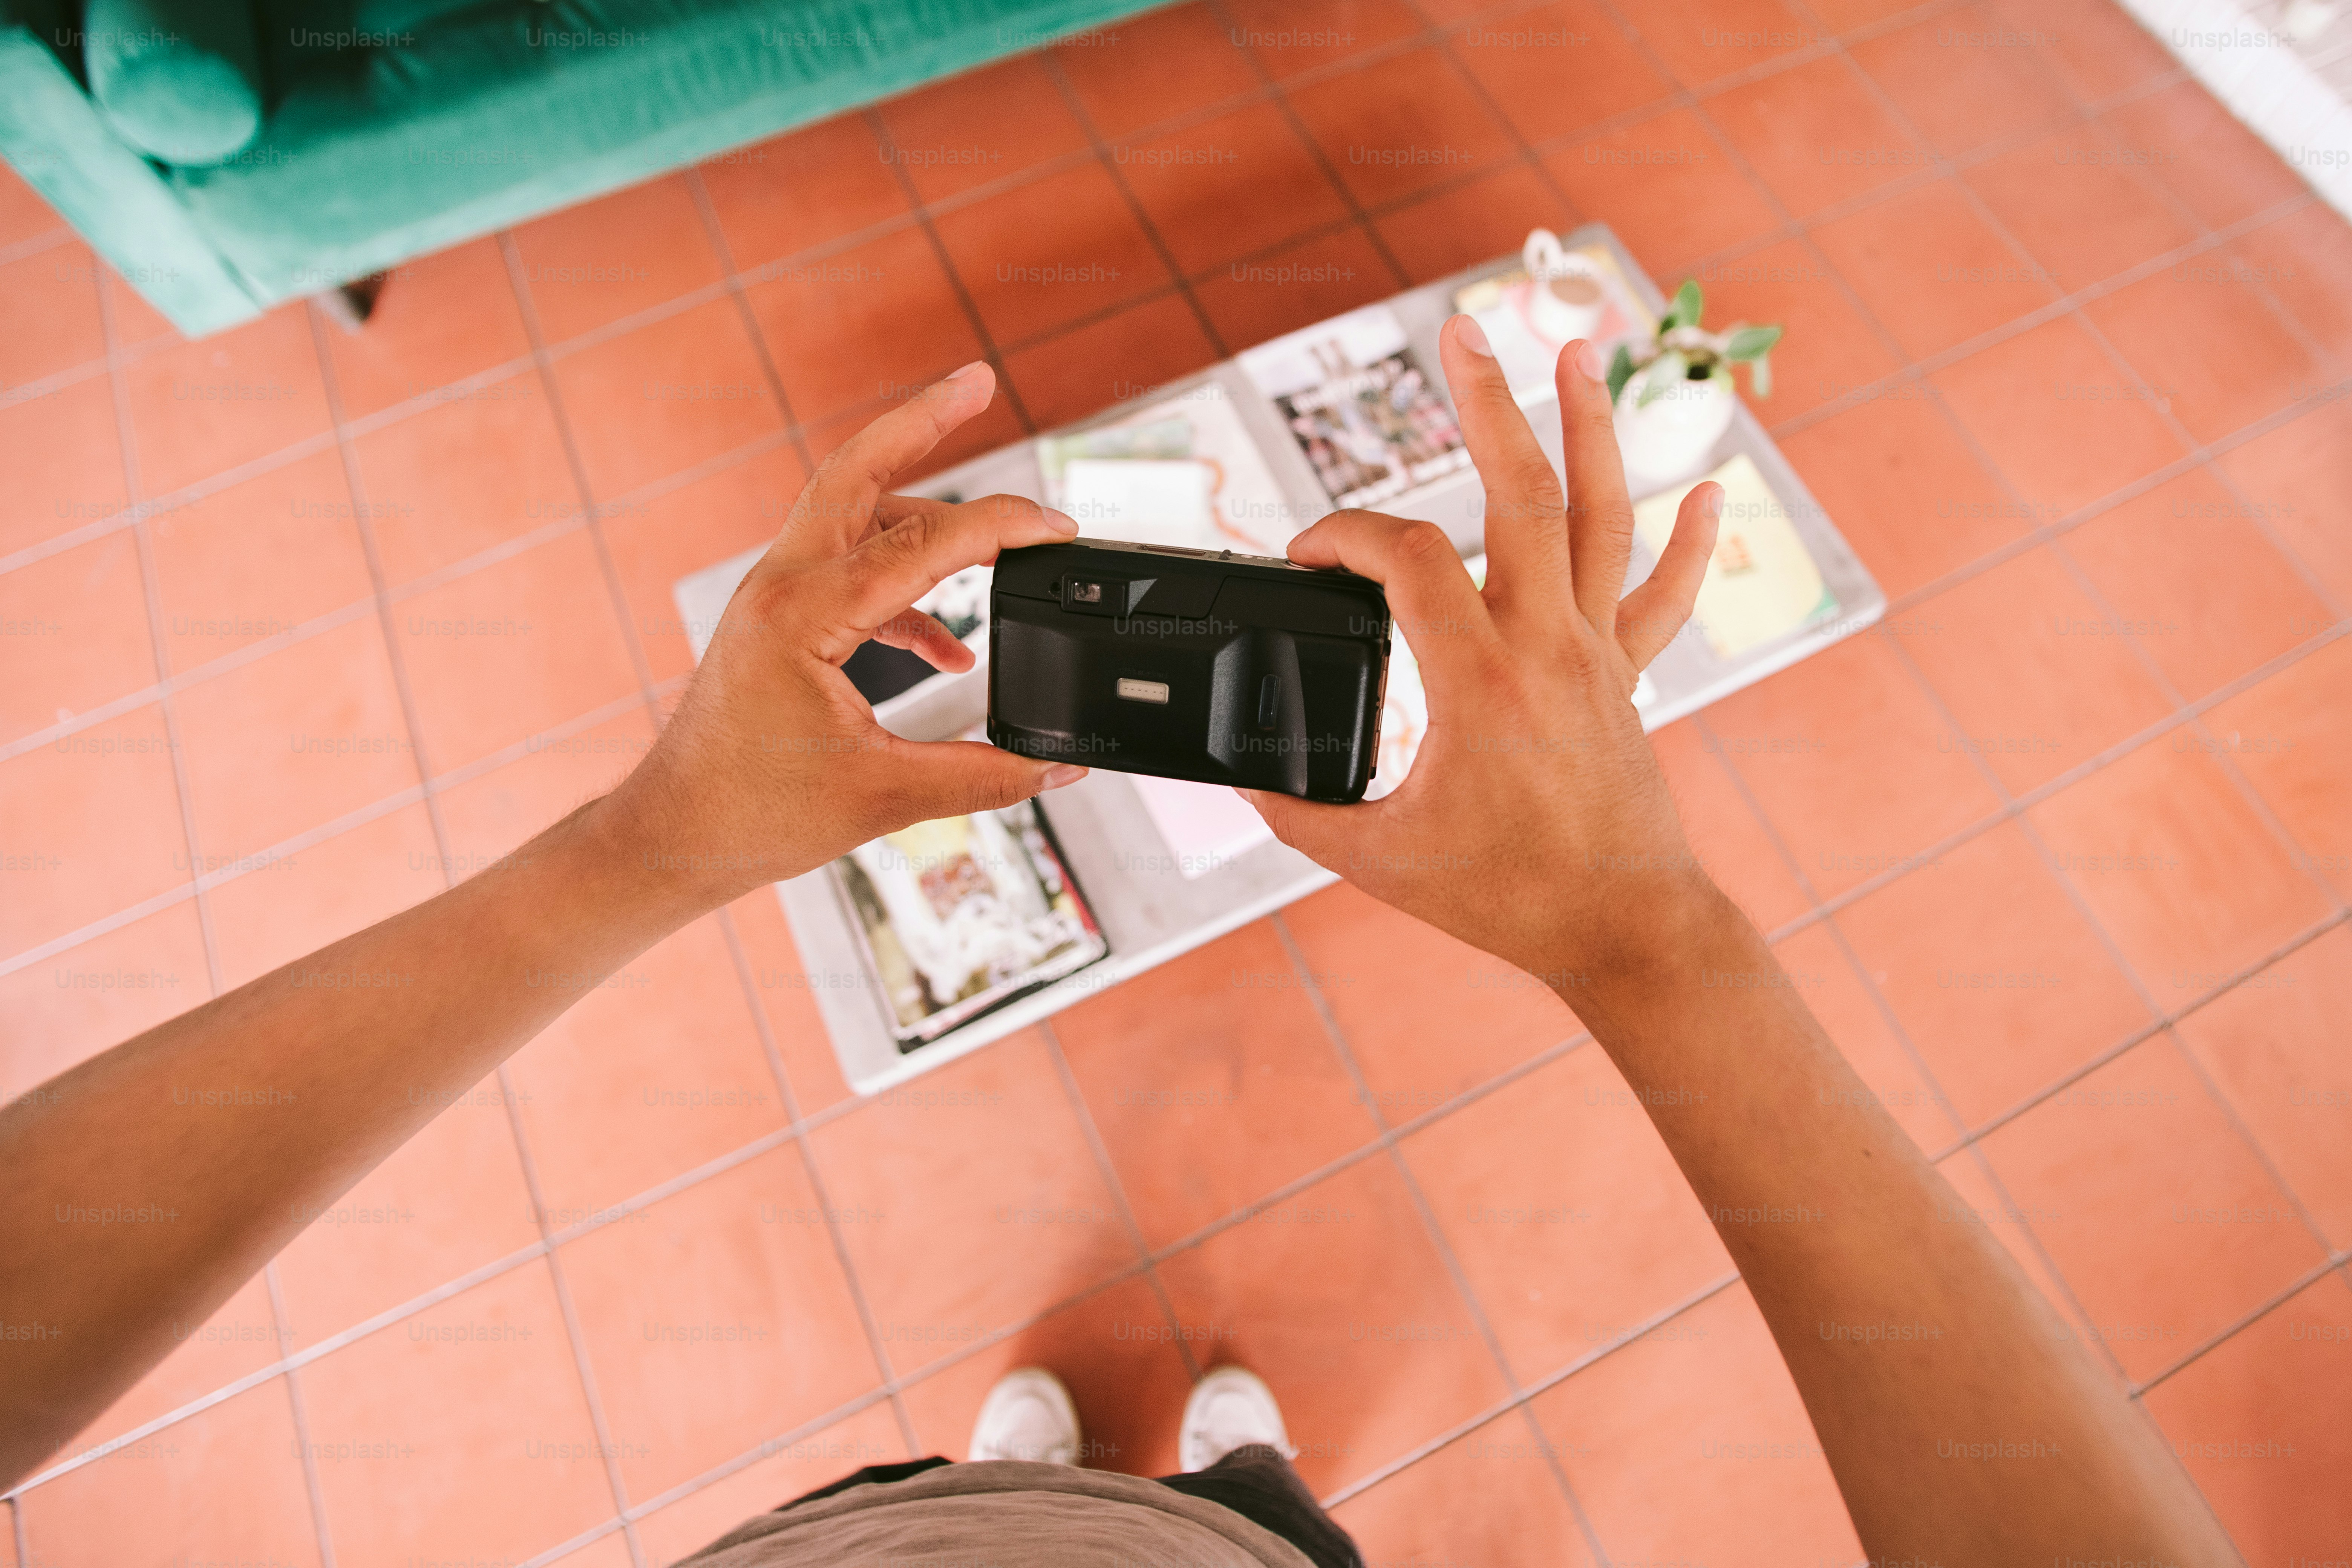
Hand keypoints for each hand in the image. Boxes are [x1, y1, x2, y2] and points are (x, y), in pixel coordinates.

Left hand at [593, 363, 1086, 906]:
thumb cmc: (754, 814)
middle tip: (977, 378)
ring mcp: (776, 598)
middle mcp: (782, 587)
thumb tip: (1063, 770)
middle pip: (859, 470)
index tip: (1059, 528)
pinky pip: (855, 576)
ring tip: (991, 515)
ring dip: (924, 502)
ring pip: (855, 514)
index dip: (1001, 527)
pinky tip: (953, 651)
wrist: (676, 834)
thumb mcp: (884, 800)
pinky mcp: (780, 622)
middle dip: (922, 421)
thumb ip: (983, 777)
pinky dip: (910, 593)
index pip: (922, 543)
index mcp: (802, 614)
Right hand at [1243, 320, 1727, 993]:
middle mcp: (1547, 647)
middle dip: (1488, 403)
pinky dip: (1691, 541)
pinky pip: (1665, 598)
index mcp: (1479, 682)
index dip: (1345, 539)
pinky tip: (1710, 485)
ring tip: (1574, 355)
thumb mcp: (1378, 860)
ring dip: (1589, 428)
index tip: (1307, 556)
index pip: (1407, 562)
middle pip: (1522, 493)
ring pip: (1603, 517)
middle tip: (1462, 331)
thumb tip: (1244, 780)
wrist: (1624, 929)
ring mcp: (1596, 655)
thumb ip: (1302, 813)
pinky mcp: (1626, 679)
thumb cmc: (1507, 898)